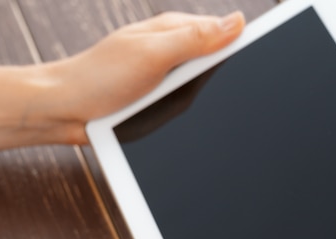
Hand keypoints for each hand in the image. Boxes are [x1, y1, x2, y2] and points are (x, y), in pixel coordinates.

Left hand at [0, 12, 244, 152]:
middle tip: (235, 89)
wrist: (66, 111)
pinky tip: (195, 120)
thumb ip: (194, 38)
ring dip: (211, 98)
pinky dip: (195, 113)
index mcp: (174, 31)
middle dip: (232, 75)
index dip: (248, 40)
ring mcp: (169, 77)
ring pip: (208, 87)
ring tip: (209, 105)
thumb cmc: (99, 78)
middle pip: (220, 61)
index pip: (224, 30)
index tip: (269, 54)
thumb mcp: (152, 54)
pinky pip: (191, 106)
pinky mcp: (162, 100)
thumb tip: (237, 21)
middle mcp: (175, 52)